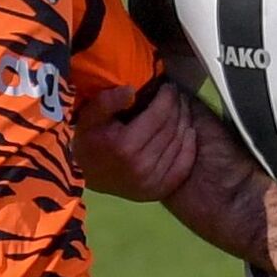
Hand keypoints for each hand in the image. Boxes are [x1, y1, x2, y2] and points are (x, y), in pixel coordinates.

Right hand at [74, 80, 197, 200]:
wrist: (87, 176)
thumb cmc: (89, 142)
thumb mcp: (89, 118)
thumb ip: (107, 101)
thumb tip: (131, 89)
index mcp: (124, 145)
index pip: (159, 114)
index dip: (167, 97)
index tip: (168, 87)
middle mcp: (141, 165)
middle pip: (172, 127)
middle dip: (177, 107)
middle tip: (176, 96)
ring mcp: (152, 180)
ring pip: (180, 142)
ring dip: (185, 121)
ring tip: (181, 110)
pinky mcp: (160, 190)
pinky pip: (184, 164)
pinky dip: (190, 146)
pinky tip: (188, 132)